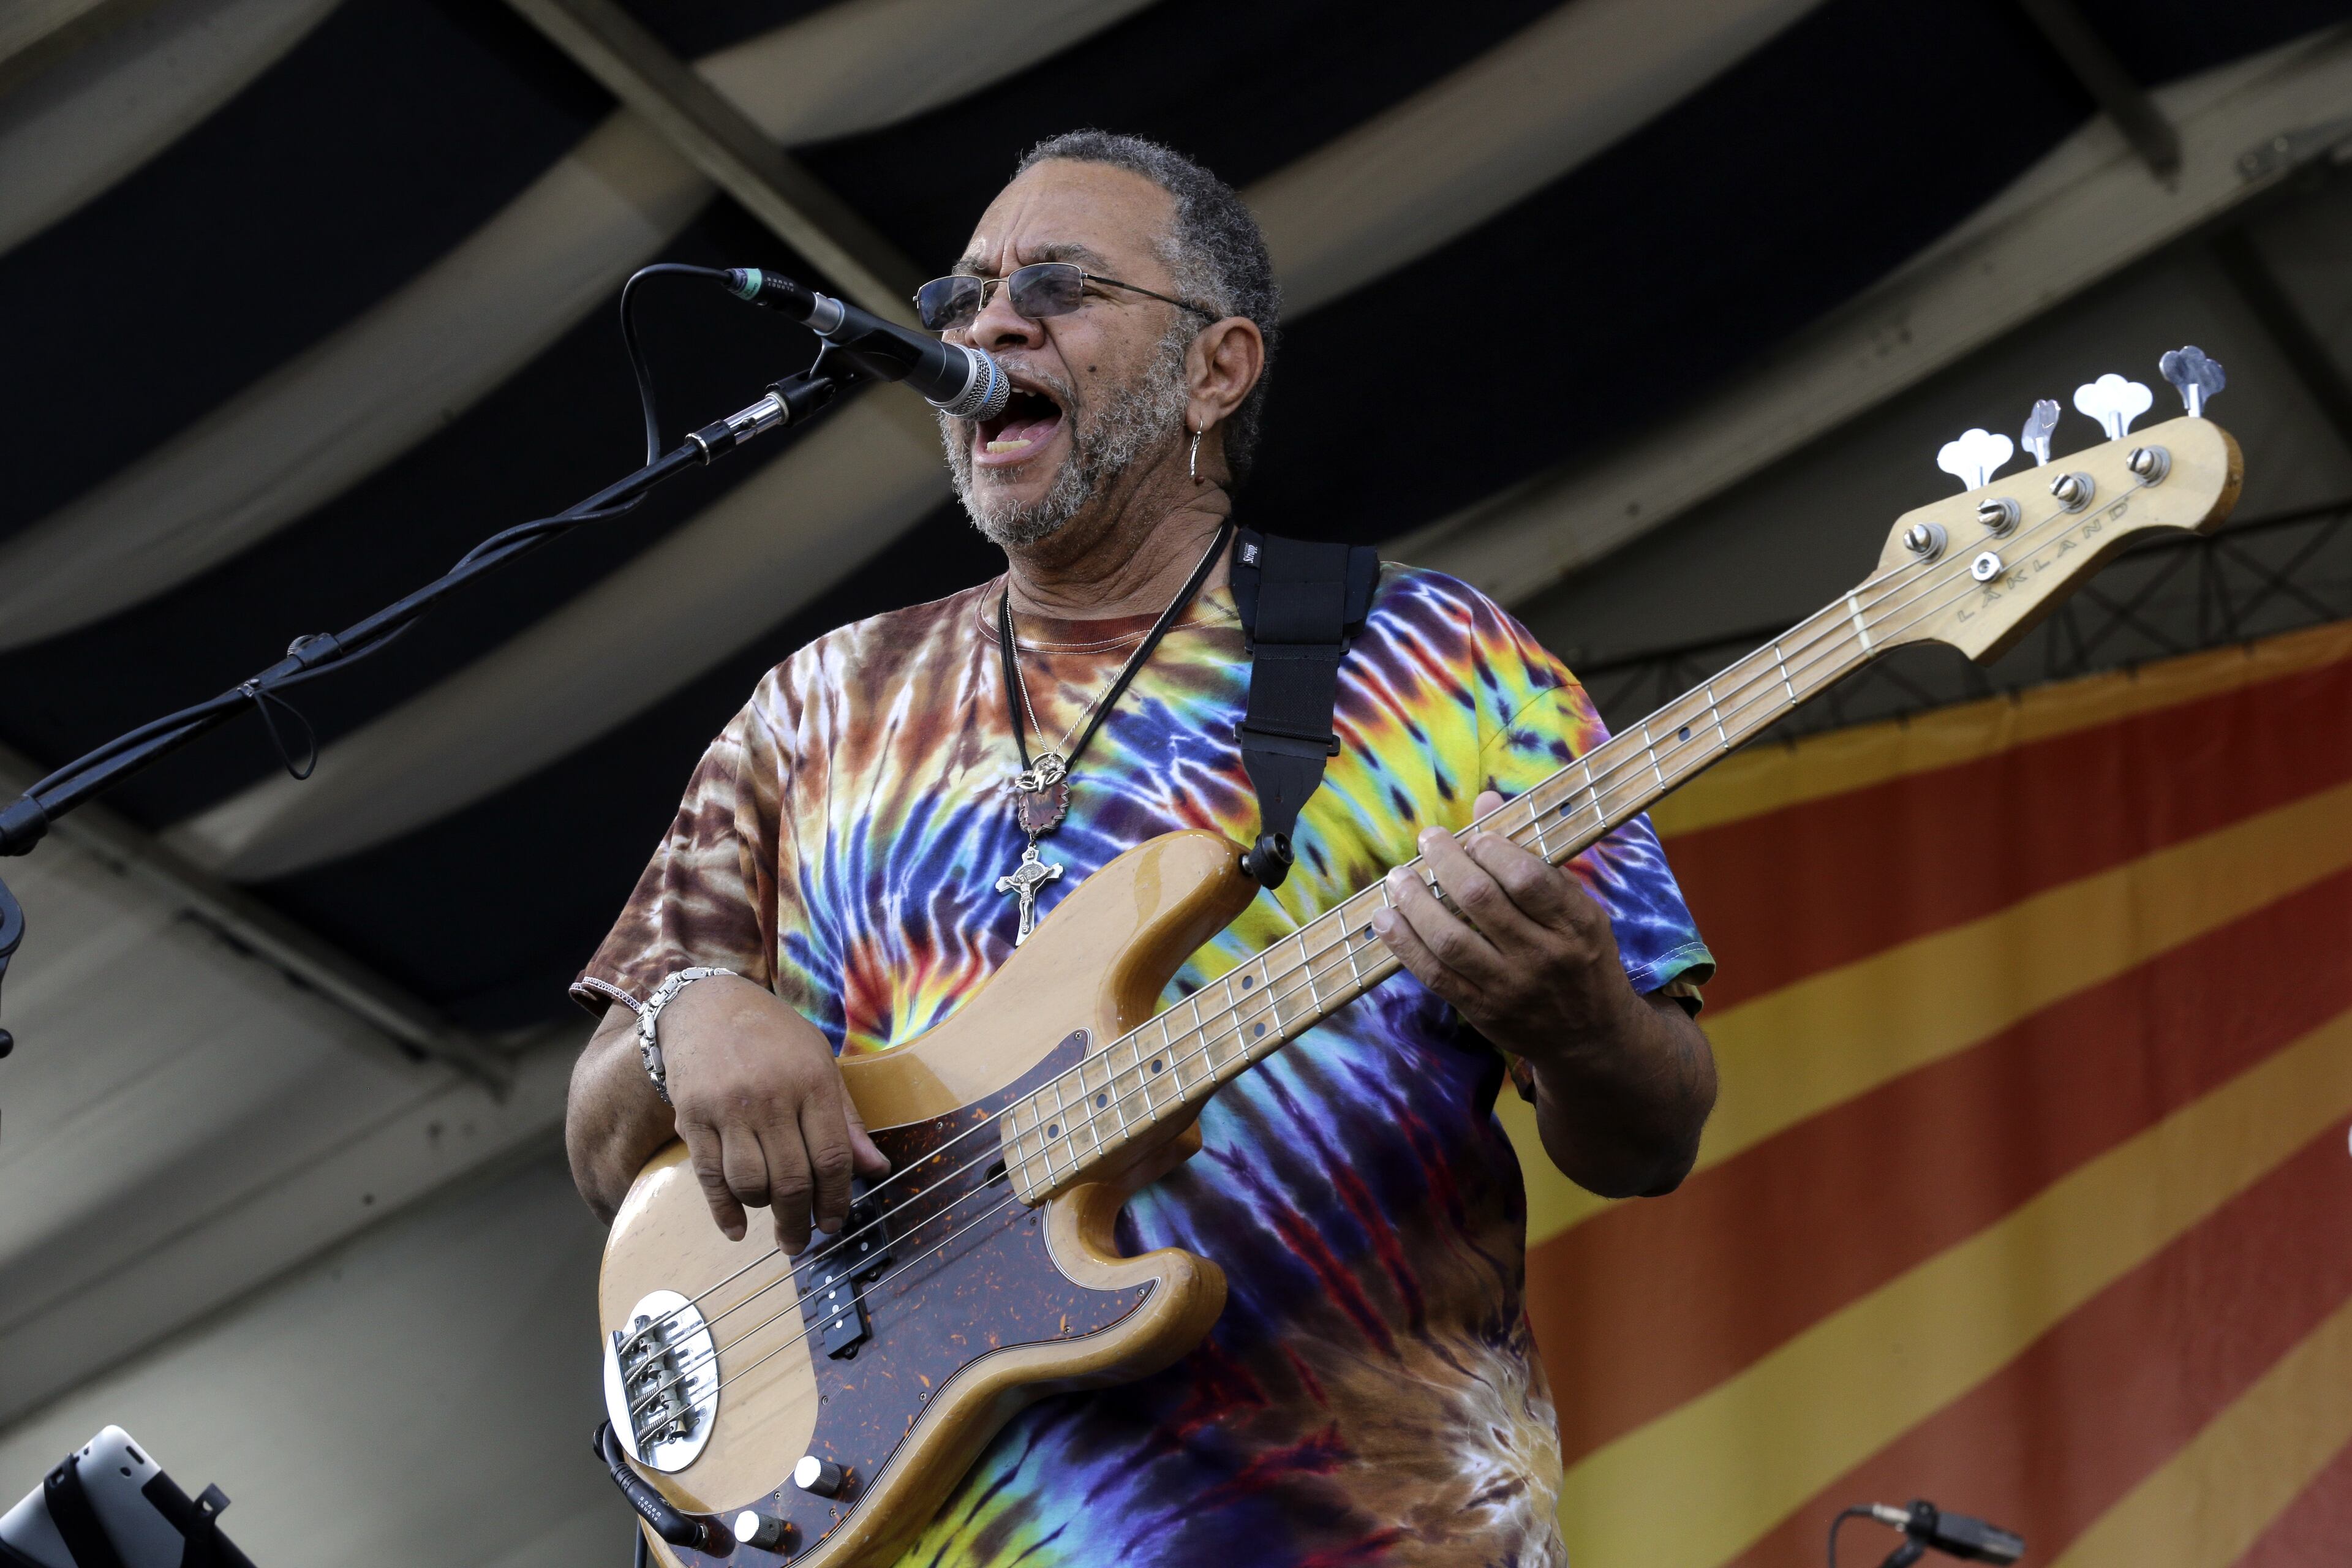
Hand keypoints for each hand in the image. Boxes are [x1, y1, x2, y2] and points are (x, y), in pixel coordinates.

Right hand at [660, 976, 889, 1254]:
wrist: (707, 1005)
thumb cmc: (773, 1036)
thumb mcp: (820, 1062)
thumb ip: (846, 1120)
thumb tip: (876, 1169)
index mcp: (812, 1082)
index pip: (832, 1157)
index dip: (836, 1199)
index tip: (833, 1223)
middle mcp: (771, 1098)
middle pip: (792, 1179)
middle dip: (800, 1221)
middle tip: (800, 1242)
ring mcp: (728, 1109)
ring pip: (750, 1183)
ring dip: (764, 1210)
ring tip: (772, 1217)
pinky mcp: (692, 1118)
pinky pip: (710, 1177)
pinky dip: (724, 1211)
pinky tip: (736, 1228)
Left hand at [1370, 789, 1638, 1058]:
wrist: (1590, 1038)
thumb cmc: (1581, 958)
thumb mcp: (1578, 908)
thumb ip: (1532, 857)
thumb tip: (1486, 799)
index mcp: (1576, 922)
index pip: (1527, 877)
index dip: (1492, 848)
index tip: (1474, 835)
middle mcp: (1544, 955)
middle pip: (1481, 900)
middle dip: (1446, 862)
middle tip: (1427, 840)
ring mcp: (1511, 987)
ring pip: (1451, 939)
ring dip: (1415, 902)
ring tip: (1398, 877)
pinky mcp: (1483, 1012)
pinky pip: (1435, 976)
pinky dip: (1405, 945)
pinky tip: (1386, 919)